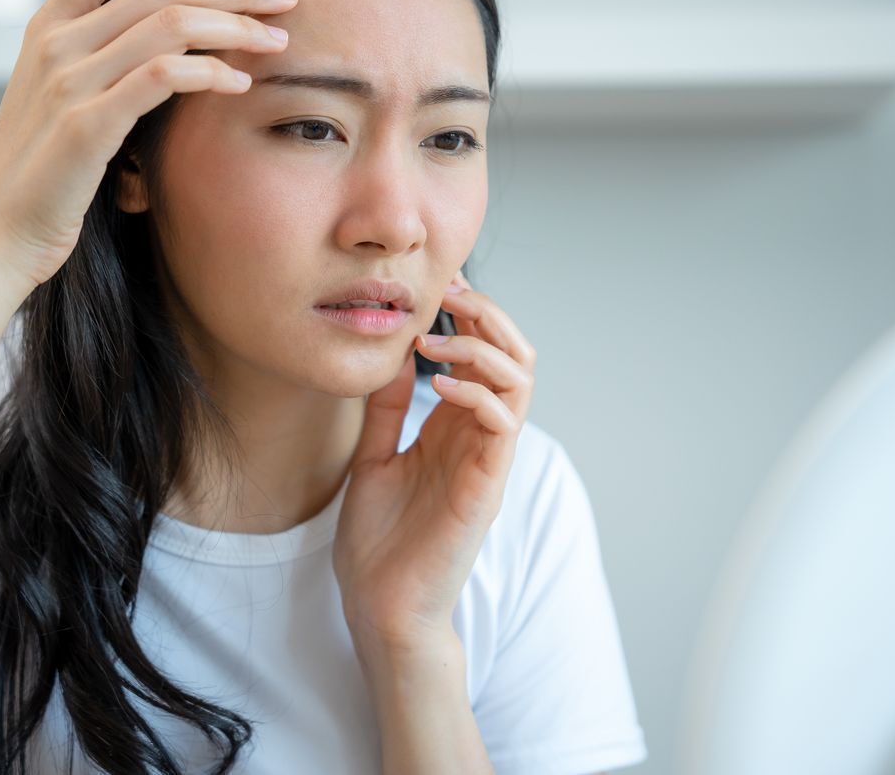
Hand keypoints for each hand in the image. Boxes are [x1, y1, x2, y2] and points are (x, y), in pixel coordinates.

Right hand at [0, 0, 296, 290]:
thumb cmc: (42, 176)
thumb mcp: (62, 104)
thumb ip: (101, 65)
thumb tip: (166, 51)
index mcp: (51, 29)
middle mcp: (57, 43)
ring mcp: (69, 80)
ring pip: (170, 22)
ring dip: (236, 25)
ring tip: (277, 40)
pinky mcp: (87, 124)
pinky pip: (162, 77)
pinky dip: (210, 72)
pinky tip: (241, 82)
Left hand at [333, 272, 536, 654]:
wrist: (380, 608)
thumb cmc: (379, 543)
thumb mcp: (373, 458)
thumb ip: (387, 410)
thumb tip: (394, 353)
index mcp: (454, 429)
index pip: (483, 355)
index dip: (469, 314)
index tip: (437, 286)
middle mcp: (479, 438)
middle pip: (514, 356)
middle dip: (489, 315)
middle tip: (451, 293)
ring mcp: (488, 461)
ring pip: (520, 380)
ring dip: (483, 346)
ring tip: (437, 338)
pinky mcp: (487, 486)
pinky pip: (503, 423)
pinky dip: (479, 391)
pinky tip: (440, 385)